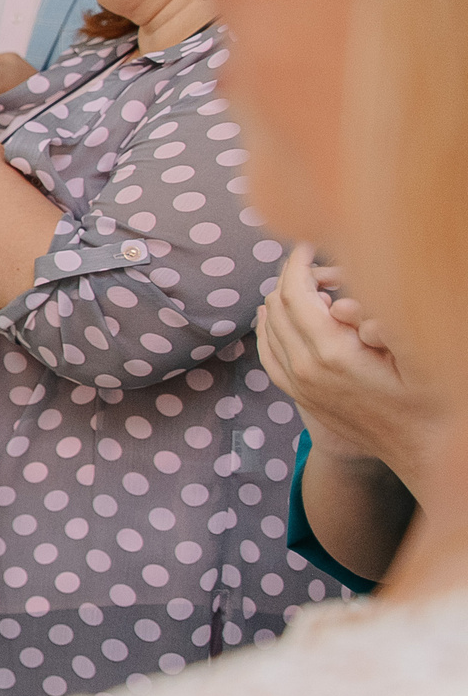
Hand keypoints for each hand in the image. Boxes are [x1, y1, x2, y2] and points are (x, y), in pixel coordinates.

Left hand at [256, 246, 442, 484]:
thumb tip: (342, 303)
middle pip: (277, 304)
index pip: (293, 293)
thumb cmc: (428, 399)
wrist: (421, 450)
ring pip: (268, 325)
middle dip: (293, 278)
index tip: (307, 245)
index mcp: (330, 353)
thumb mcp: (416, 357)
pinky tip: (278, 315)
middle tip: (322, 268)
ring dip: (283, 299)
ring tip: (313, 288)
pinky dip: (269, 327)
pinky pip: (267, 351)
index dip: (296, 263)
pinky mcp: (297, 394)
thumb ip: (381, 323)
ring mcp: (297, 384)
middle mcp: (304, 368)